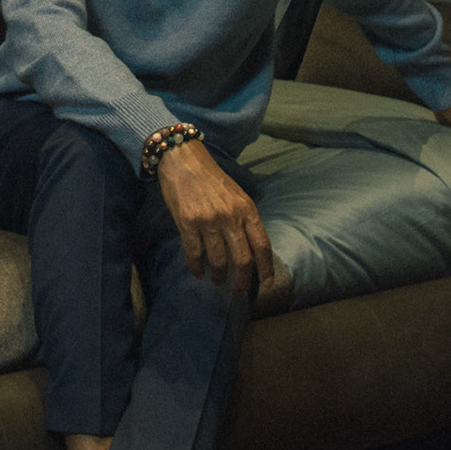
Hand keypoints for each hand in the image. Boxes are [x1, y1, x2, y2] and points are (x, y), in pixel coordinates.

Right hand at [154, 139, 274, 293]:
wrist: (182, 159)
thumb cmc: (211, 177)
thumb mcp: (236, 194)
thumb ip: (244, 218)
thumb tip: (250, 249)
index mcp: (247, 208)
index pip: (262, 244)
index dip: (266, 267)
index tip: (268, 283)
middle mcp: (230, 216)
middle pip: (243, 259)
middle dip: (242, 281)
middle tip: (239, 290)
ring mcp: (208, 220)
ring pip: (218, 260)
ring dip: (219, 276)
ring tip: (217, 281)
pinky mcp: (187, 223)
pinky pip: (194, 253)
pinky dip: (196, 267)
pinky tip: (198, 272)